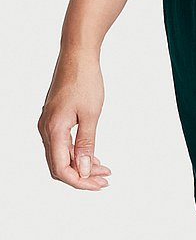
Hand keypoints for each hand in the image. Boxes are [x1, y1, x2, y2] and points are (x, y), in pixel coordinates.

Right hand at [37, 51, 112, 189]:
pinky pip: (63, 143)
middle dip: (82, 176)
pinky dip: (77, 152)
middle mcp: (46, 129)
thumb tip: (83, 170)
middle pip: (60, 165)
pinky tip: (92, 155)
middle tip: (104, 180)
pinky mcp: (54, 119)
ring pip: (62, 155)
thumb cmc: (85, 79)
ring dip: (81, 164)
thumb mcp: (91, 114)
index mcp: (54, 130)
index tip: (99, 184)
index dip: (79, 181)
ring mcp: (49, 124)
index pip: (61, 168)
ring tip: (103, 169)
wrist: (78, 55)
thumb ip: (86, 144)